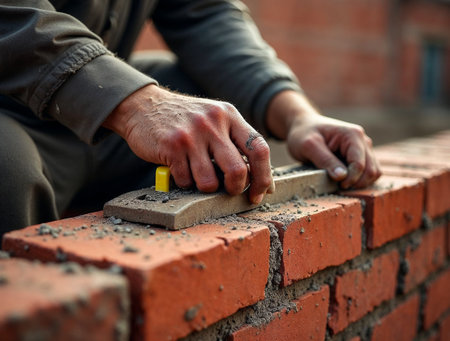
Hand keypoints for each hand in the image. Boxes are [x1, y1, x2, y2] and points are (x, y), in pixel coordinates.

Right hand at [103, 84, 273, 203]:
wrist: (144, 105)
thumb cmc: (185, 119)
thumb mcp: (214, 118)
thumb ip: (235, 142)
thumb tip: (259, 178)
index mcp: (229, 115)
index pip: (259, 149)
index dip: (264, 177)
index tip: (258, 193)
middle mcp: (213, 122)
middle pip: (238, 170)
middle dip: (235, 188)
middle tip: (229, 191)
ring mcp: (192, 134)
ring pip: (210, 182)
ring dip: (205, 187)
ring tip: (197, 175)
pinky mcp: (171, 146)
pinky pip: (186, 180)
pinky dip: (184, 182)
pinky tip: (179, 169)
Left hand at [266, 90, 380, 188]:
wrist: (304, 126)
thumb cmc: (304, 134)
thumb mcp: (309, 146)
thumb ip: (325, 160)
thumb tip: (342, 176)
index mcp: (352, 135)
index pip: (359, 164)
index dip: (350, 179)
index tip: (338, 185)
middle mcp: (363, 140)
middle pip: (371, 170)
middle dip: (357, 182)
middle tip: (339, 186)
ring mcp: (364, 148)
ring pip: (374, 172)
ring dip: (360, 182)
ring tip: (341, 183)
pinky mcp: (361, 155)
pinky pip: (369, 172)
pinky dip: (360, 180)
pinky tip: (344, 180)